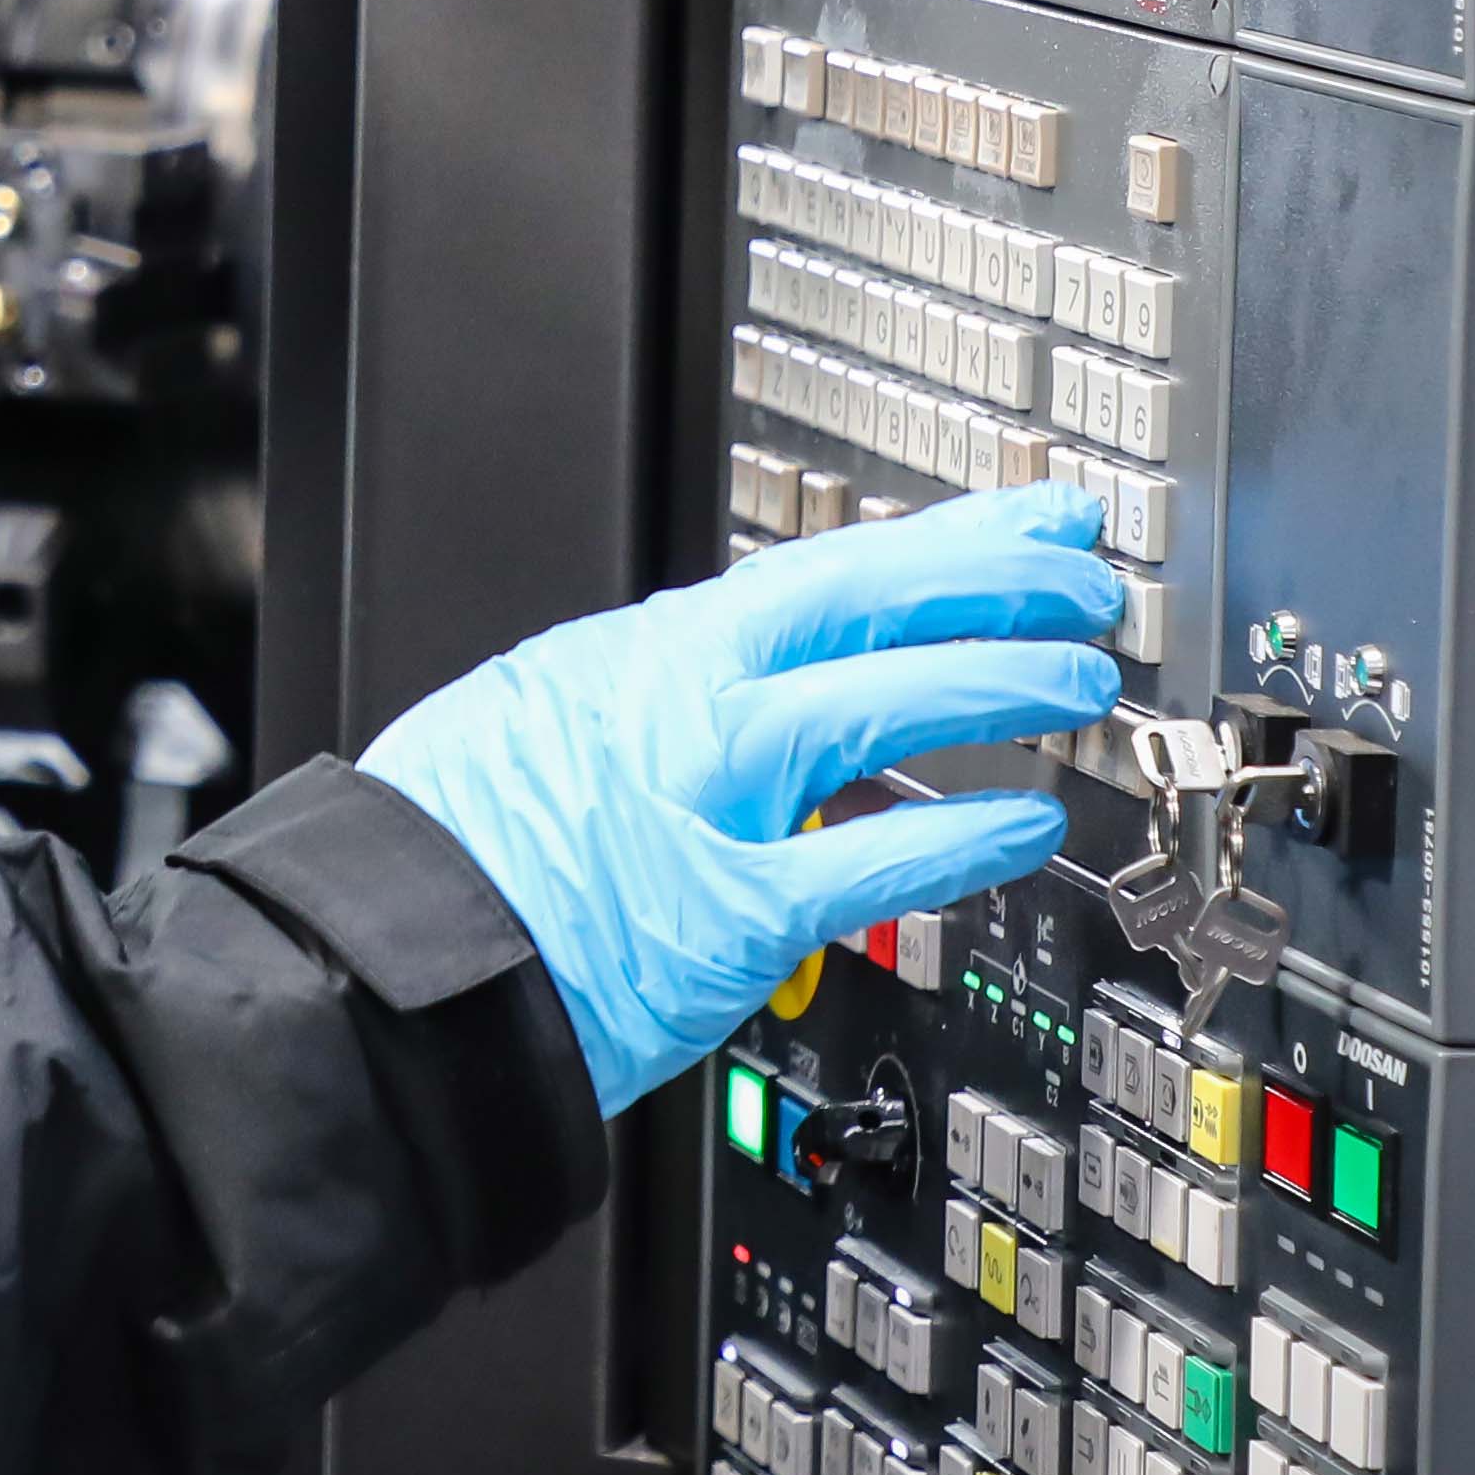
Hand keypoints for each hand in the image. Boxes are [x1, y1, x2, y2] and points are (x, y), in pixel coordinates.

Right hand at [359, 481, 1126, 1108]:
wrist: (387, 954)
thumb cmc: (448, 847)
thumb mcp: (542, 713)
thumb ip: (652, 697)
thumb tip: (734, 687)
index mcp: (645, 652)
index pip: (824, 570)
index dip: (941, 540)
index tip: (1021, 520)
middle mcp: (688, 703)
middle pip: (873, 608)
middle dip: (997, 581)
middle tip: (1088, 575)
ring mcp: (715, 800)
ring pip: (889, 703)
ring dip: (1002, 682)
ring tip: (1081, 679)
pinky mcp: (733, 911)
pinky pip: (877, 861)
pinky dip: (964, 838)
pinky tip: (1029, 827)